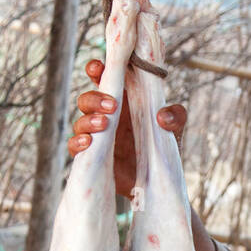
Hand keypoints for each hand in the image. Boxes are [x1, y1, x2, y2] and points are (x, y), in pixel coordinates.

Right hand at [68, 59, 186, 198]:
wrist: (156, 181)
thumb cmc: (162, 148)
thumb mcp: (175, 130)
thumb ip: (176, 117)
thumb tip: (162, 116)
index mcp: (122, 102)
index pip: (103, 79)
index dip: (96, 70)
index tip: (98, 69)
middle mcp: (106, 116)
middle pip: (87, 99)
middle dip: (95, 99)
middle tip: (113, 106)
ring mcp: (97, 136)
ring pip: (80, 121)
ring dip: (88, 120)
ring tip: (104, 124)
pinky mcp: (92, 157)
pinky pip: (74, 146)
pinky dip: (77, 142)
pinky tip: (88, 143)